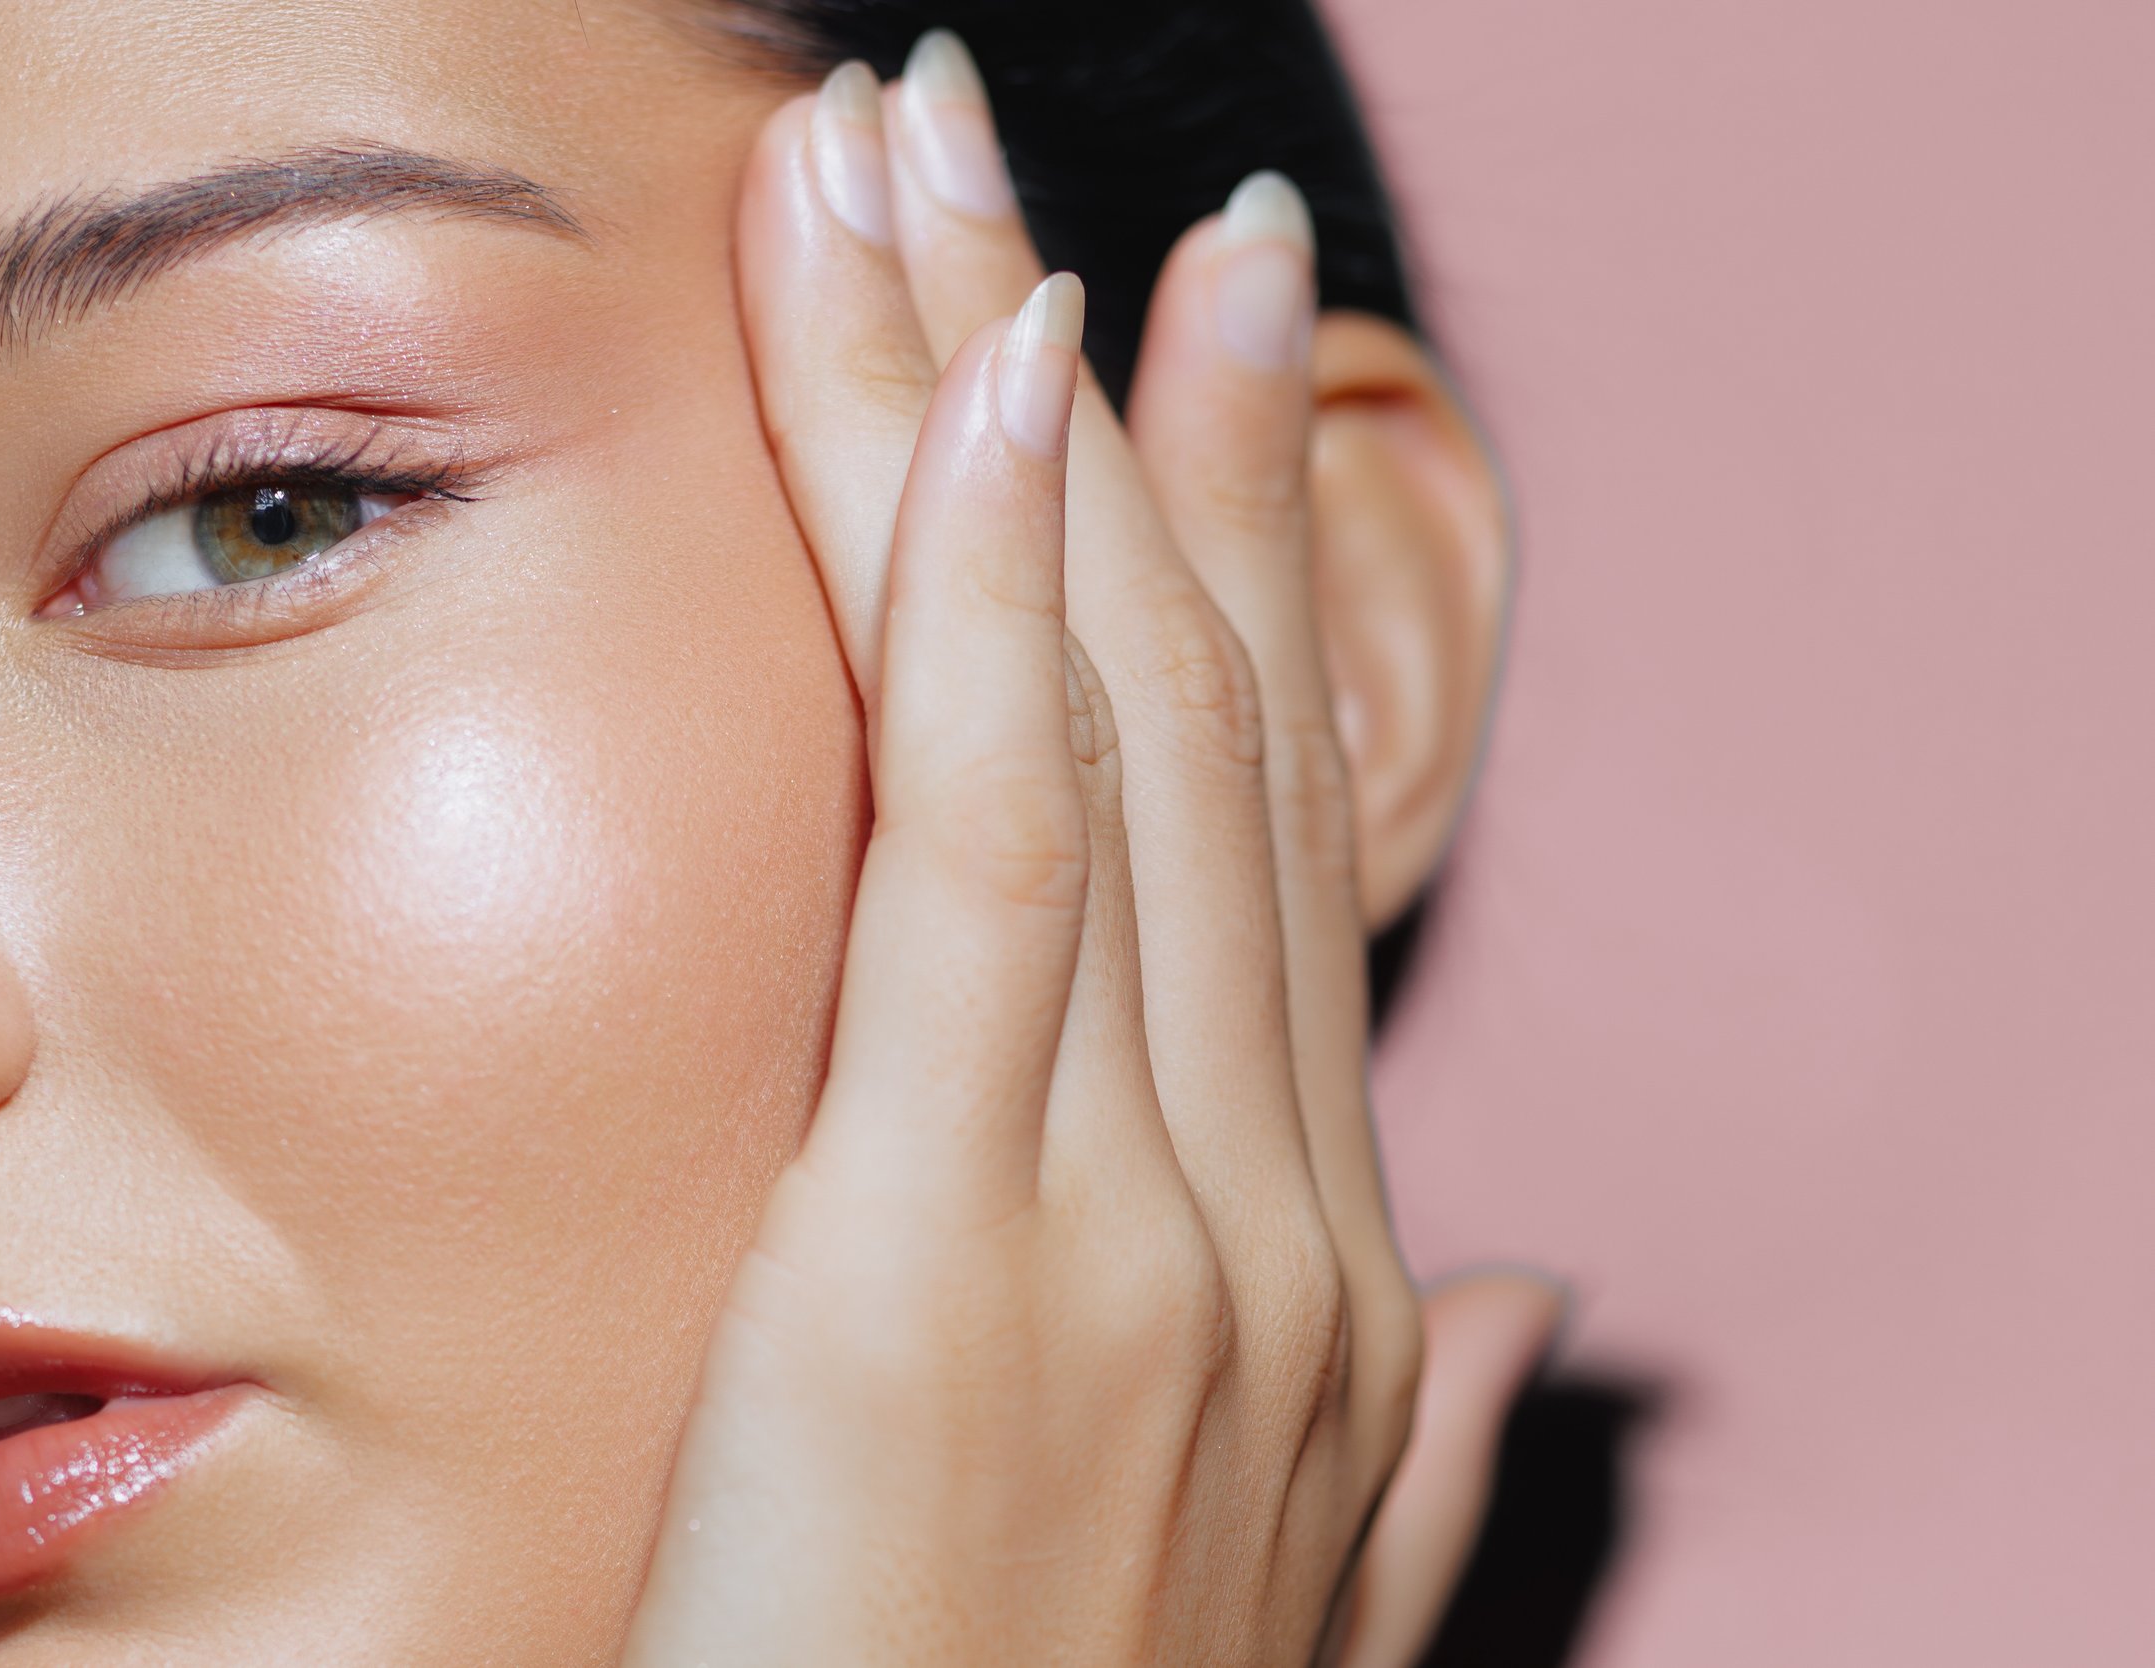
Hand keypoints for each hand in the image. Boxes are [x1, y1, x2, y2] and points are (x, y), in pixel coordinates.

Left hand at [623, 37, 1557, 1666]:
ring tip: (935, 164)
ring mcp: (1134, 1212)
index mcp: (1310, 1264)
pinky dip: (986, 601)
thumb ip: (1392, 1433)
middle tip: (1058, 165)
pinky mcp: (955, 1247)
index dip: (1222, 565)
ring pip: (1083, 714)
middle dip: (1112, 409)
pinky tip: (977, 387)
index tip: (1173, 354)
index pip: (1258, 830)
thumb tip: (1509, 1291)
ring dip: (1004, 408)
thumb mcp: (1269, 1599)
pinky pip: (996, 851)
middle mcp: (1263, 1200)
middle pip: (1178, 713)